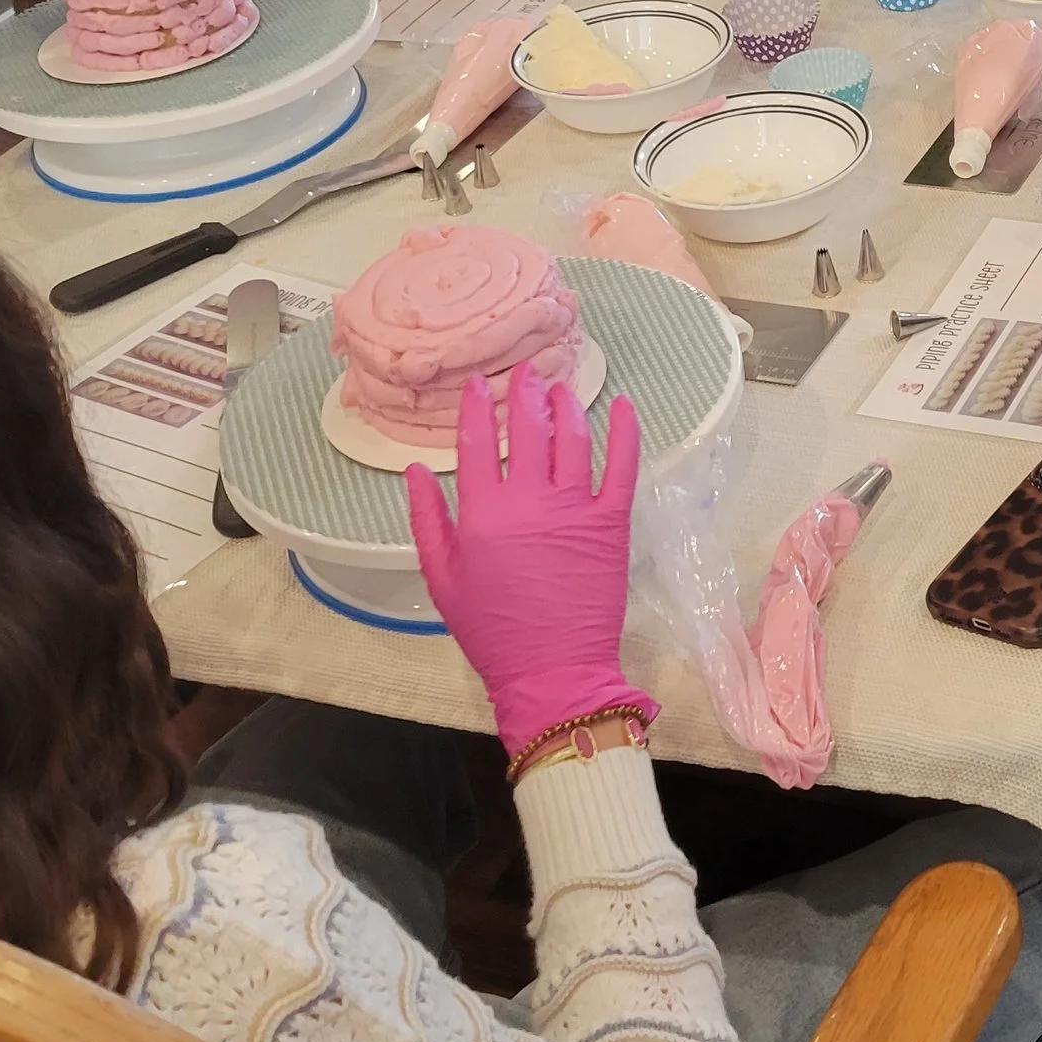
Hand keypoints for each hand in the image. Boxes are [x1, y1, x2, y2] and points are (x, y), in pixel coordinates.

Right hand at [405, 373, 656, 762]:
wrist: (552, 670)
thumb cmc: (491, 630)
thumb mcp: (442, 577)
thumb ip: (426, 520)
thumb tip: (416, 470)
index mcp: (482, 514)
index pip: (477, 442)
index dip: (477, 407)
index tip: (479, 384)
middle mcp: (528, 501)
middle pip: (527, 429)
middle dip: (525, 393)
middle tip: (526, 371)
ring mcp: (574, 509)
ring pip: (572, 438)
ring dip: (566, 405)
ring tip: (561, 387)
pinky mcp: (611, 523)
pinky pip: (622, 466)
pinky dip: (625, 431)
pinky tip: (623, 405)